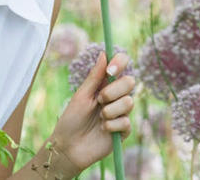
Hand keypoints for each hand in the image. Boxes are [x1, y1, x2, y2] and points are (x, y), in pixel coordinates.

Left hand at [51, 52, 135, 174]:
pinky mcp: (124, 130)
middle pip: (130, 82)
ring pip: (129, 102)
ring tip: (99, 118)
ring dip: (110, 110)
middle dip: (113, 91)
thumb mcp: (81, 95)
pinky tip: (103, 130)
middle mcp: (115, 96)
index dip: (120, 62)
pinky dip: (111, 125)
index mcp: (104, 84)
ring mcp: (121, 113)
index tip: (110, 69)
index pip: (121, 66)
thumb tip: (104, 53)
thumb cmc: (71, 119)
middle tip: (99, 100)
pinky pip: (126, 122)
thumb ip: (94, 76)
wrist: (69, 146)